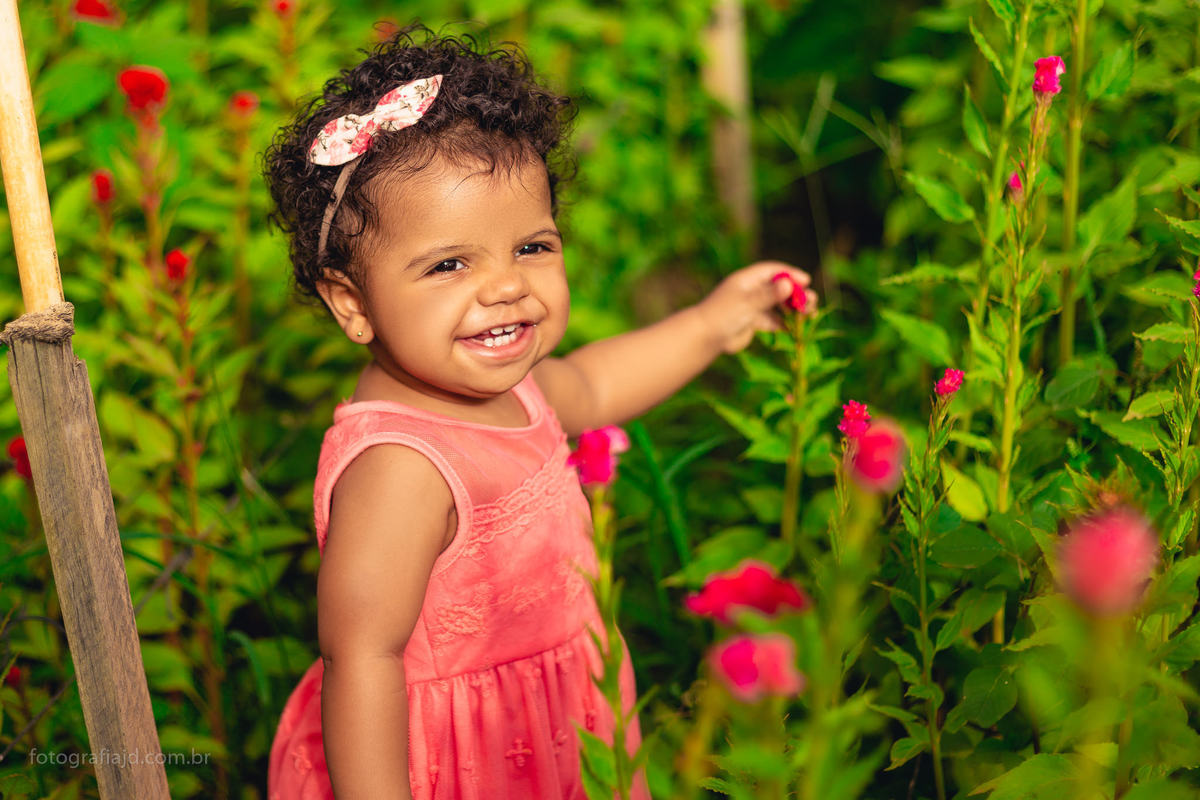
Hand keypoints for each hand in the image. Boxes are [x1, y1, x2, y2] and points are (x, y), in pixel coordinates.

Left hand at [696, 261, 816, 353]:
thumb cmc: (723, 315)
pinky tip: (799, 327)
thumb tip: (788, 284)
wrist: (705, 338)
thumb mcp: (747, 303)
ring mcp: (752, 307)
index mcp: (747, 280)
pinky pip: (773, 321)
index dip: (790, 274)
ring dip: (794, 309)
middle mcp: (751, 291)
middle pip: (778, 288)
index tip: (806, 280)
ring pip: (778, 305)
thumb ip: (768, 295)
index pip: (772, 271)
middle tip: (812, 300)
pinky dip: (786, 323)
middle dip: (796, 293)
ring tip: (810, 313)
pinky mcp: (753, 323)